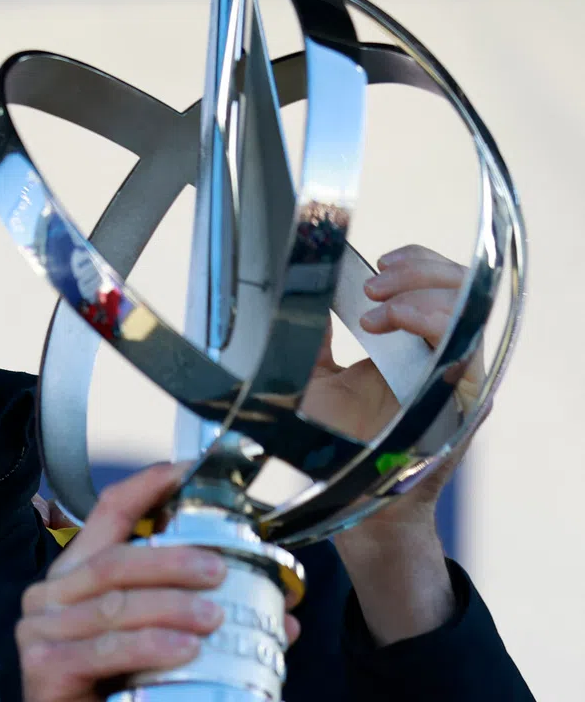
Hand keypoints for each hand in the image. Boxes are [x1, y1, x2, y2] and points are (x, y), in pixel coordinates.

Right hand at [18, 463, 299, 701]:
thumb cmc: (110, 684)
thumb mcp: (155, 641)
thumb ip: (204, 620)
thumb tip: (284, 619)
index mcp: (76, 574)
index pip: (108, 514)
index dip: (145, 487)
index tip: (184, 471)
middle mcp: (51, 593)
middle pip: (115, 559)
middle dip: (171, 559)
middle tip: (219, 571)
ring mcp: (41, 629)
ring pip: (114, 604)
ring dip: (169, 606)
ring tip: (213, 616)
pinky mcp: (43, 666)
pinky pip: (105, 648)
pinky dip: (149, 646)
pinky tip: (184, 650)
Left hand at [299, 243, 484, 532]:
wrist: (347, 496)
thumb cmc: (331, 444)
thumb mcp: (312, 378)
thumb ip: (311, 338)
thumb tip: (293, 296)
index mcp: (412, 346)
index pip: (432, 286)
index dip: (412, 264)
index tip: (375, 263)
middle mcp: (441, 355)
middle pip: (457, 286)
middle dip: (414, 271)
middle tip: (371, 282)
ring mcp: (456, 375)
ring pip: (466, 306)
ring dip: (418, 291)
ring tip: (375, 306)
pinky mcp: (465, 398)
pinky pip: (465, 345)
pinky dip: (427, 320)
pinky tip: (389, 323)